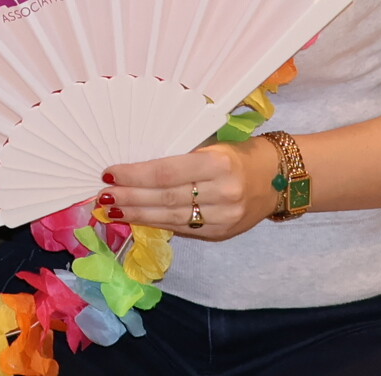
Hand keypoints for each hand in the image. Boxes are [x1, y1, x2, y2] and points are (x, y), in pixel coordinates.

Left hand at [101, 139, 280, 243]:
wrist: (277, 179)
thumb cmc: (239, 154)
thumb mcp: (212, 146)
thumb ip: (181, 158)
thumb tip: (137, 168)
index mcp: (218, 164)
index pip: (167, 172)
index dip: (135, 175)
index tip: (110, 173)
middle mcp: (222, 193)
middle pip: (165, 198)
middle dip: (130, 198)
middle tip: (103, 195)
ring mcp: (223, 218)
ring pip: (171, 217)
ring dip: (138, 215)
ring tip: (113, 210)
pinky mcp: (221, 234)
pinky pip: (183, 229)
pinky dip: (157, 223)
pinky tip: (138, 219)